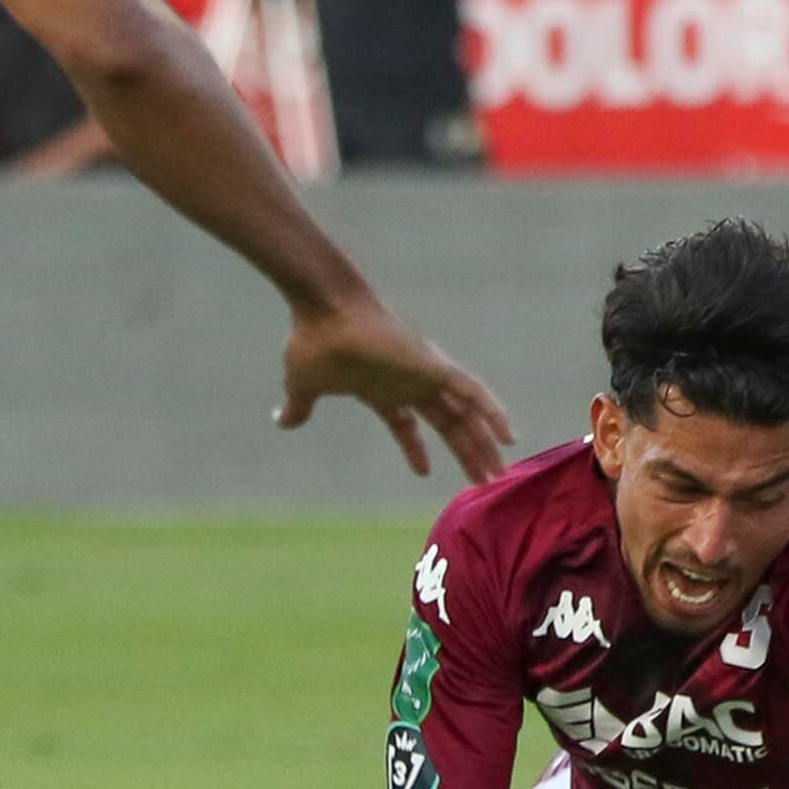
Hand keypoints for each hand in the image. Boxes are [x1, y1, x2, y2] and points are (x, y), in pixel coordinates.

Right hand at [277, 290, 513, 482]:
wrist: (325, 306)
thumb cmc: (314, 341)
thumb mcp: (303, 384)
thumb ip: (298, 406)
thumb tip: (280, 422)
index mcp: (382, 389)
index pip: (407, 423)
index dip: (416, 448)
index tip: (425, 472)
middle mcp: (409, 382)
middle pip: (448, 424)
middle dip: (466, 452)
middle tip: (484, 481)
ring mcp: (424, 374)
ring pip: (466, 413)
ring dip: (485, 442)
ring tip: (501, 470)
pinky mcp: (434, 366)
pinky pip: (473, 392)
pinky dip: (492, 411)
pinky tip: (509, 434)